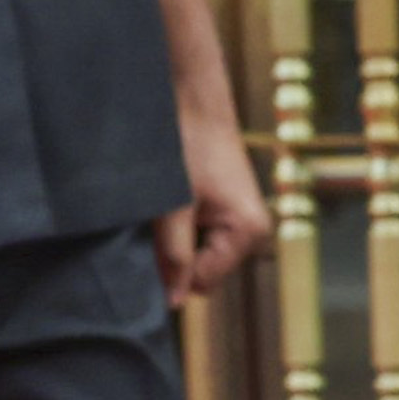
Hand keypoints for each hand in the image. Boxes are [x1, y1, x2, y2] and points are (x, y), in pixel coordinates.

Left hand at [156, 105, 269, 305]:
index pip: (202, 283)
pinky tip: (166, 202)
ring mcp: (239, 216)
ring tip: (160, 208)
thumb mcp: (172, 206)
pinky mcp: (225, 205)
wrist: (192, 98)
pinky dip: (177, 223)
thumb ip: (173, 255)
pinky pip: (197, 232)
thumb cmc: (185, 145)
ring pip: (196, 251)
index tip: (146, 250)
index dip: (171, 274)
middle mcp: (252, 228)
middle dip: (174, 255)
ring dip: (173, 238)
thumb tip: (172, 302)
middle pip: (202, 270)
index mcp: (247, 231)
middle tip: (152, 224)